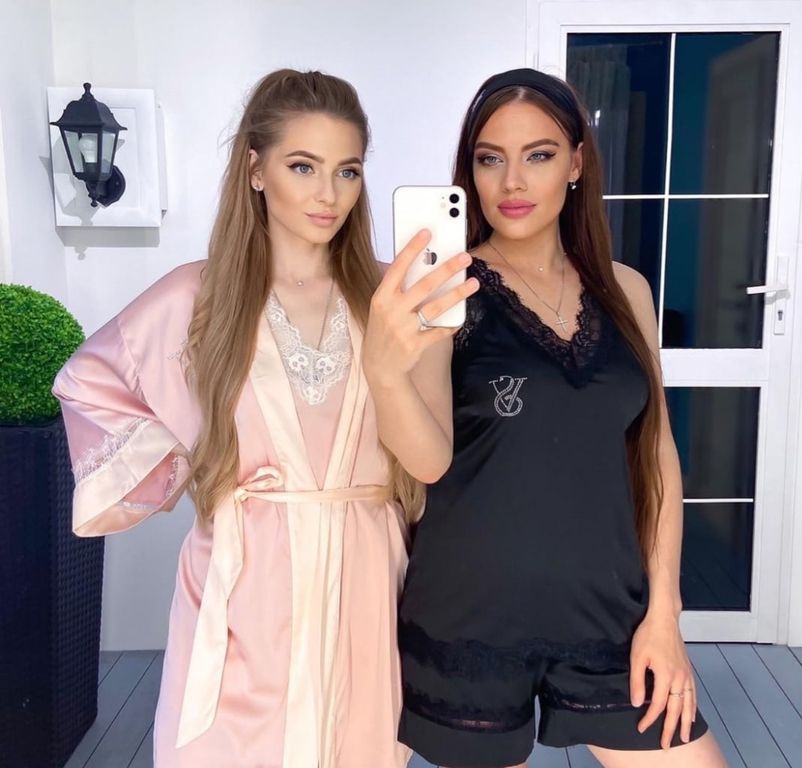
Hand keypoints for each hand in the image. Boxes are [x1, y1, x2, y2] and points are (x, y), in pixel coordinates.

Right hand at [364, 230, 478, 382]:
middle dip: (447, 269)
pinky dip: (451, 325)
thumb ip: (400, 290)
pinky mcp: (415, 344)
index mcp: (381, 297)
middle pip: (424, 285)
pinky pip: (439, 331)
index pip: (398, 267)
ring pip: (436, 306)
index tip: (427, 232)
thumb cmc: (384, 331)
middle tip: (464, 257)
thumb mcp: (383, 308)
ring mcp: (403, 328)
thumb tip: (426, 267)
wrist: (380, 367)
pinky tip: (461, 318)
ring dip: (457, 293)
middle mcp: (392, 311)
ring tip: (473, 283)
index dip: (412, 248)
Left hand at [630, 611, 696, 748]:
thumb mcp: (637, 657)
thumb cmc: (648, 636)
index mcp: (666, 677)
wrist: (665, 619)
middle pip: (676, 710)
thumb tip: (637, 703)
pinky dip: (693, 707)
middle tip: (666, 746)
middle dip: (671, 729)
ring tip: (684, 737)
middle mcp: (679, 679)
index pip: (657, 705)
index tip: (641, 728)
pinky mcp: (689, 670)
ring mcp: (686, 675)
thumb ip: (637, 681)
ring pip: (688, 705)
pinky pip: (694, 694)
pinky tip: (691, 715)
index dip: (649, 719)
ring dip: (685, 723)